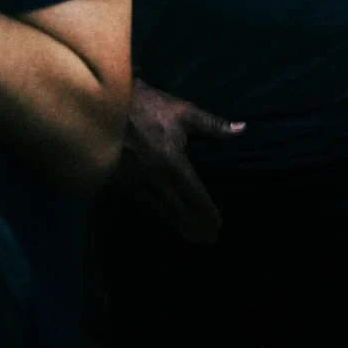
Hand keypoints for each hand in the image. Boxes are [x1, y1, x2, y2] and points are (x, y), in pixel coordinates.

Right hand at [119, 79, 243, 243]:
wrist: (105, 108)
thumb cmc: (148, 107)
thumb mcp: (183, 111)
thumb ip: (213, 124)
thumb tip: (241, 129)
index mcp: (173, 162)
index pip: (194, 194)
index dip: (206, 212)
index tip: (218, 225)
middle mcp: (156, 179)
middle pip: (179, 209)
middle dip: (194, 225)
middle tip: (208, 240)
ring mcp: (138, 183)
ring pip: (162, 211)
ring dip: (179, 226)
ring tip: (192, 237)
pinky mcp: (124, 183)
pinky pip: (146, 205)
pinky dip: (160, 216)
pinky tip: (166, 220)